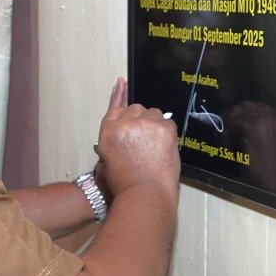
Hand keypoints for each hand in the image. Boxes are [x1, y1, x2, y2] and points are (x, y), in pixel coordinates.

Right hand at [94, 77, 178, 197]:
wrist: (144, 194)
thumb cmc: (125, 184)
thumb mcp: (107, 162)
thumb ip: (113, 142)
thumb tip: (122, 133)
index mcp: (109, 131)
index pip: (115, 106)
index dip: (119, 94)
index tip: (122, 82)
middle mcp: (125, 123)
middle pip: (137, 109)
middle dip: (141, 121)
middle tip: (145, 142)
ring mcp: (145, 124)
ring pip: (154, 114)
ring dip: (155, 126)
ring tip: (154, 148)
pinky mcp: (164, 128)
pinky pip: (168, 122)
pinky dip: (167, 133)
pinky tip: (164, 148)